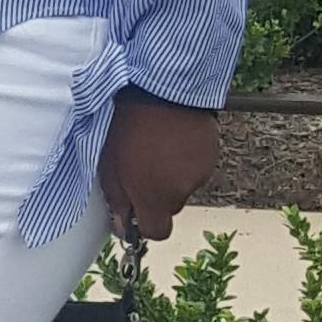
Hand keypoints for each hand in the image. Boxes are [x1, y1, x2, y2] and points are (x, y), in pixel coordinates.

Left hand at [100, 91, 220, 247]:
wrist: (159, 89)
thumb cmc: (128, 125)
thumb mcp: (109, 166)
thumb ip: (118, 201)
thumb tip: (122, 227)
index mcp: (155, 197)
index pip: (157, 232)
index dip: (146, 224)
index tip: (136, 209)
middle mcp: (182, 190)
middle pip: (170, 207)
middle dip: (157, 194)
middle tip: (142, 166)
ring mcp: (201, 172)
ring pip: (184, 186)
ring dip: (172, 175)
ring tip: (157, 147)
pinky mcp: (211, 154)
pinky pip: (197, 167)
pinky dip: (186, 159)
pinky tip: (172, 138)